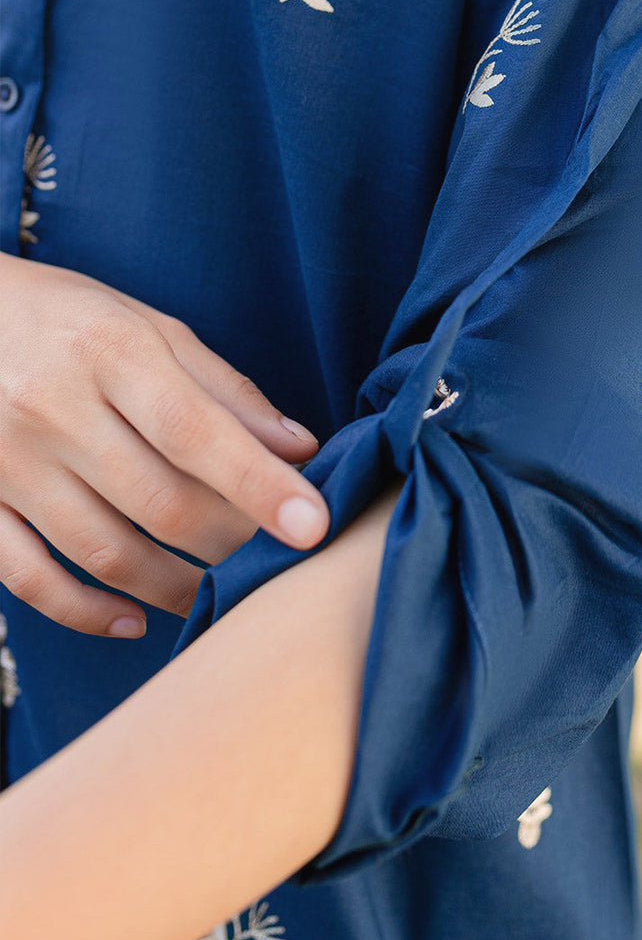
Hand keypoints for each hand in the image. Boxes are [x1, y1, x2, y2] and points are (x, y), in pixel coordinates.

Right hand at [0, 252, 330, 636]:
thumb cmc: (68, 320)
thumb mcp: (147, 326)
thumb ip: (223, 389)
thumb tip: (299, 448)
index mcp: (110, 351)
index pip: (196, 430)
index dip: (258, 482)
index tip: (312, 523)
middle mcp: (54, 408)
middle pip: (159, 500)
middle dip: (231, 543)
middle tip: (277, 564)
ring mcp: (7, 462)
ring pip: (103, 551)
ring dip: (174, 588)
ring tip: (219, 595)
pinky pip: (30, 579)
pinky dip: (86, 612)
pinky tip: (135, 619)